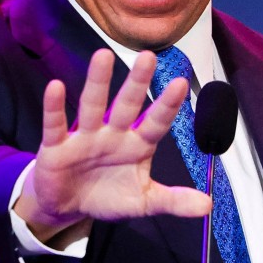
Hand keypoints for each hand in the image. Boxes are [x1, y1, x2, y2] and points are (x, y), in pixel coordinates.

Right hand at [13, 49, 211, 244]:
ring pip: (92, 105)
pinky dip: (54, 107)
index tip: (181, 83)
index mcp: (137, 145)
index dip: (167, 105)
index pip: (156, 123)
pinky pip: (56, 124)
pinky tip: (56, 86)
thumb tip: (208, 206)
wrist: (68, 207)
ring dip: (98, 82)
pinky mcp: (57, 147)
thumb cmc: (108, 196)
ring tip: (103, 55)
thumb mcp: (144, 202)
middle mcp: (113, 134)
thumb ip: (174, 201)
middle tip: (149, 56)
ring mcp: (85, 137)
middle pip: (127, 105)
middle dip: (137, 83)